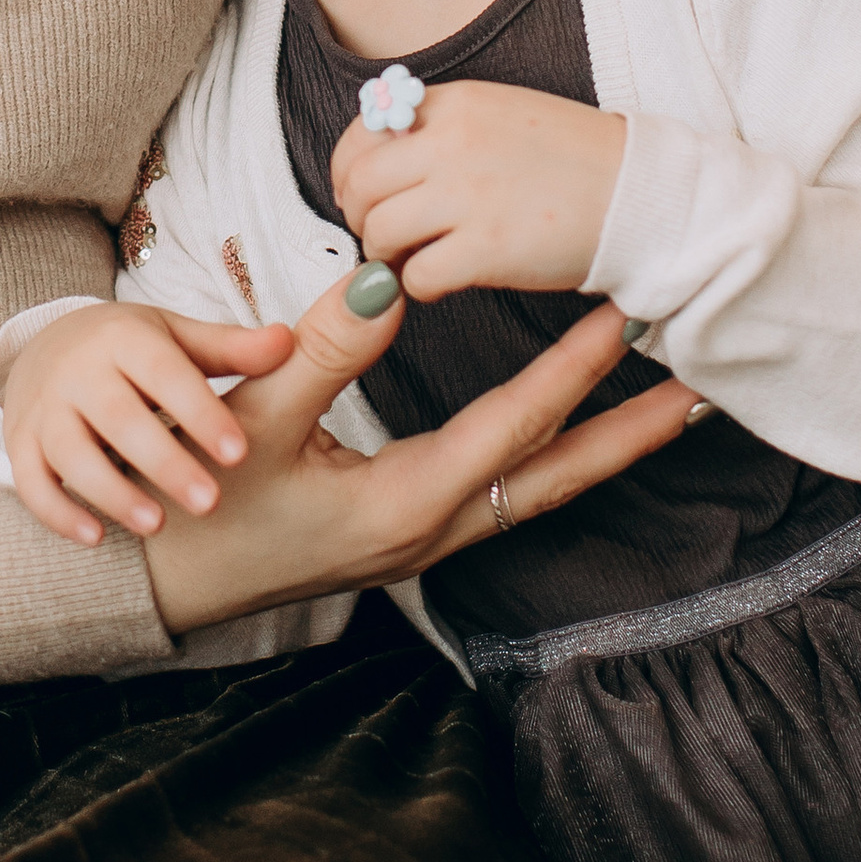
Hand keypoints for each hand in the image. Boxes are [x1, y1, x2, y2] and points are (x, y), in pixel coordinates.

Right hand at [4, 303, 294, 546]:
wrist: (48, 347)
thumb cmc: (133, 349)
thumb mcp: (178, 339)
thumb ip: (230, 349)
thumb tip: (286, 342)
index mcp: (126, 337)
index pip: (165, 373)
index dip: (200, 412)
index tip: (239, 452)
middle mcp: (80, 370)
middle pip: (119, 417)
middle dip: (164, 461)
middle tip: (210, 502)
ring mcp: (46, 408)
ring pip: (72, 453)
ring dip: (113, 492)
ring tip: (158, 525)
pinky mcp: (21, 444)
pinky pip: (31, 482)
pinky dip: (58, 512)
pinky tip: (96, 538)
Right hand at [139, 267, 699, 633]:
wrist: (160, 579)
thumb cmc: (202, 503)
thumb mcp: (255, 418)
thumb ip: (324, 349)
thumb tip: (387, 282)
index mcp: (408, 502)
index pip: (515, 426)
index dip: (573, 369)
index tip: (624, 318)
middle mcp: (432, 530)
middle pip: (556, 479)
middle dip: (630, 434)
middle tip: (699, 393)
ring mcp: (422, 540)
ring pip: (535, 492)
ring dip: (598, 448)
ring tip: (656, 412)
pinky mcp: (405, 534)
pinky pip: (502, 494)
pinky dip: (547, 459)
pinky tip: (558, 435)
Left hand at [331, 82, 627, 299]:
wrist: (638, 193)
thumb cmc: (573, 157)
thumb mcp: (499, 112)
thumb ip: (440, 127)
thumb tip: (381, 159)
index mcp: (453, 103)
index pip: (362, 133)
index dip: (349, 172)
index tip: (361, 195)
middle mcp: (451, 142)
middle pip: (360, 186)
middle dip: (361, 216)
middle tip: (384, 235)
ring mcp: (467, 196)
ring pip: (380, 231)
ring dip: (387, 254)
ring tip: (414, 258)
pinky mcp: (486, 250)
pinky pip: (417, 275)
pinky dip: (419, 285)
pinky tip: (444, 279)